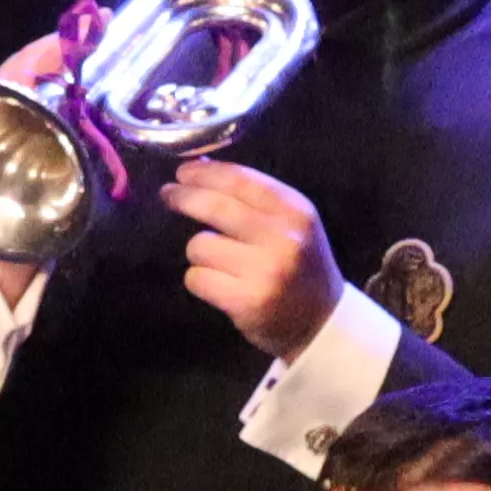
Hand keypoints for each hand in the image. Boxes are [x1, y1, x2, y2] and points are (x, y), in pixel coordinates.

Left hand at [165, 157, 346, 360]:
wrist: (322, 322)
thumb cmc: (300, 265)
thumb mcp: (292, 223)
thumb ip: (252, 197)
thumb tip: (202, 168)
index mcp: (294, 211)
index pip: (239, 179)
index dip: (203, 172)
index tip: (182, 172)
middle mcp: (282, 238)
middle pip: (215, 206)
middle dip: (183, 197)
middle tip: (168, 195)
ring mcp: (264, 271)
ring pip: (199, 246)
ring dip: (199, 251)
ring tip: (217, 261)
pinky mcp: (245, 301)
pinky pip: (197, 278)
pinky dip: (199, 279)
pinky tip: (218, 284)